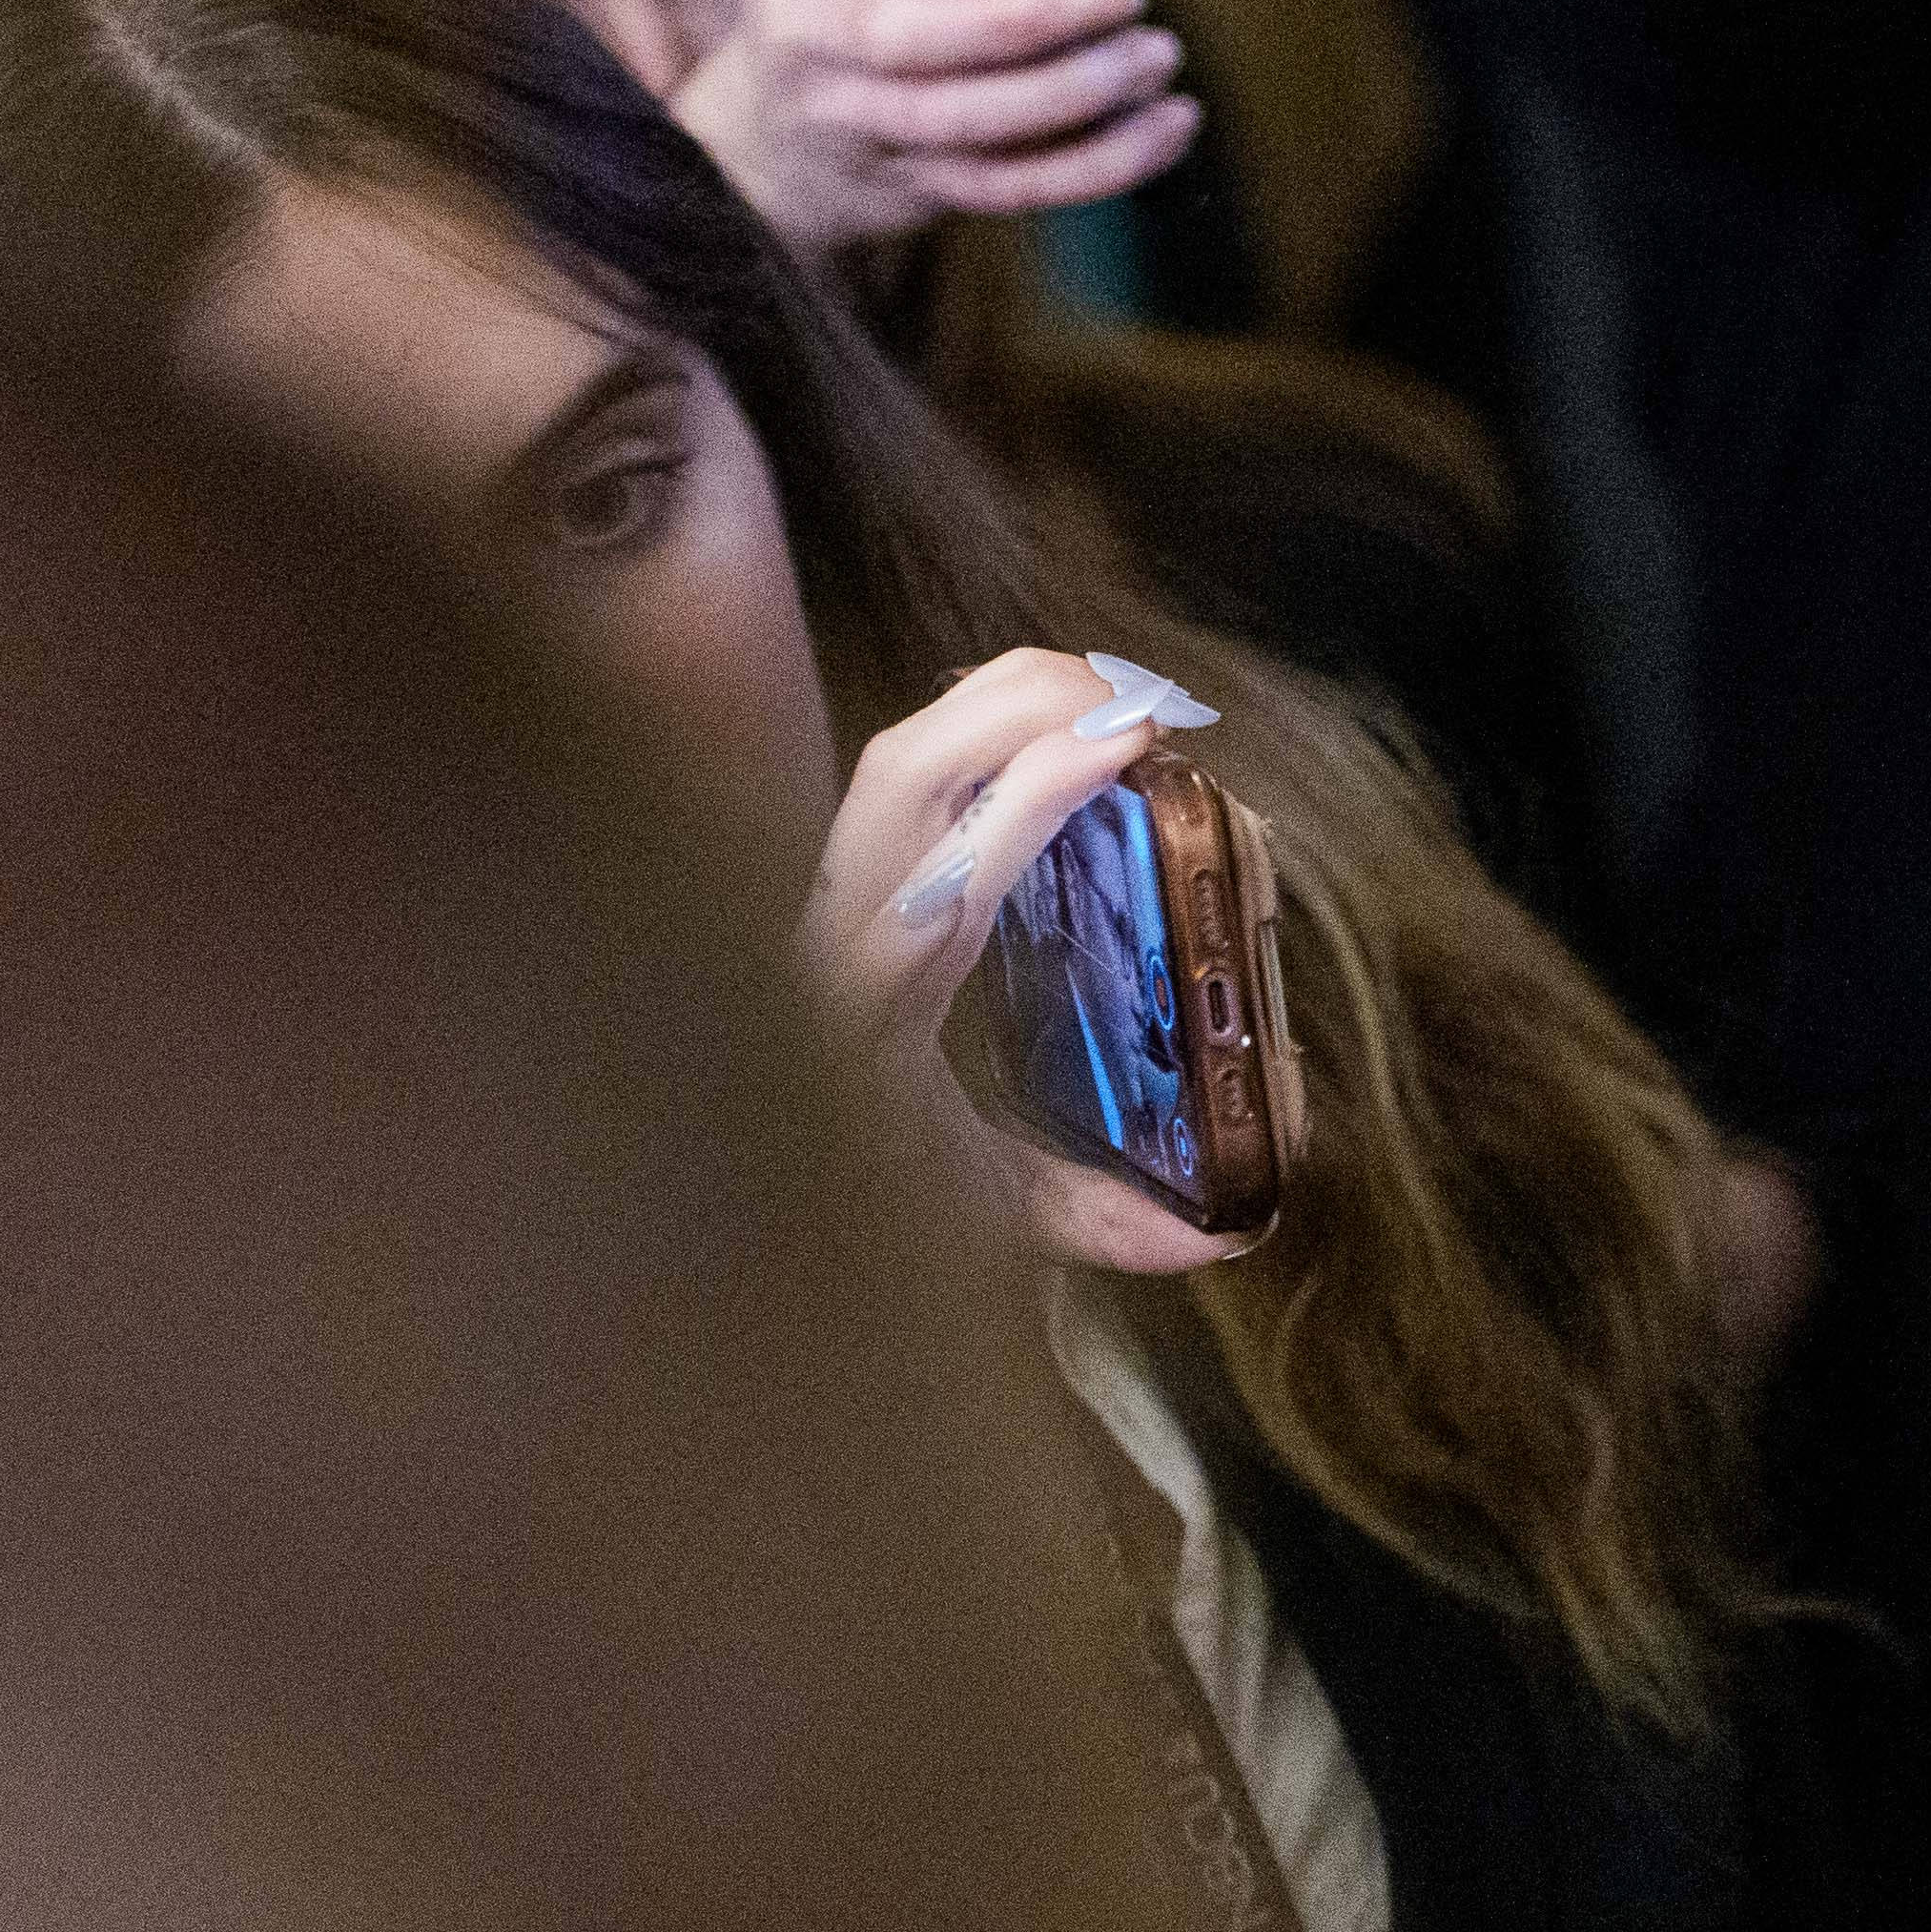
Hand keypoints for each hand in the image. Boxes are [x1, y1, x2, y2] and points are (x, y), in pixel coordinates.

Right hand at [687, 0, 1194, 261]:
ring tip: (1156, 54)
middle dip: (1025, 20)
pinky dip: (1104, 163)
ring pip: (975, 127)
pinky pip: (1016, 186)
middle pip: (914, 42)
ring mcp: (867, 124)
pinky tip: (1169, 124)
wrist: (767, 137)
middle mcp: (813, 38)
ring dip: (1080, 95)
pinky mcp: (924, 183)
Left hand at [799, 644, 1248, 1283]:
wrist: (710, 1173)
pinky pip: (906, 775)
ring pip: (898, 757)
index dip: (1019, 812)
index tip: (1111, 754)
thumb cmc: (846, 1187)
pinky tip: (1058, 720)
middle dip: (1025, 716)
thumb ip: (1085, 1214)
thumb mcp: (971, 1218)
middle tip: (1150, 712)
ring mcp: (828, 891)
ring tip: (1121, 694)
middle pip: (903, 777)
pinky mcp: (843, 873)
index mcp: (856, 1017)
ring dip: (1007, 704)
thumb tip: (1220, 1237)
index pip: (931, 891)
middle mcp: (827, 933)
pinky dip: (985, 729)